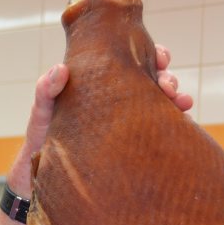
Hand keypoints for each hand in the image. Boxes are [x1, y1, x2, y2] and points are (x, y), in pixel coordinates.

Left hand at [16, 44, 192, 181]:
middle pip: (153, 77)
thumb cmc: (41, 135)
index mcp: (101, 80)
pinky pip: (158, 128)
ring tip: (182, 102)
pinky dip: (174, 123)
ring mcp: (127, 118)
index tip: (161, 58)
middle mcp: (118, 96)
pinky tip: (182, 124)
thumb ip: (46, 90)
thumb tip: (60, 69)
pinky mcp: (131, 141)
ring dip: (177, 98)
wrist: (41, 171)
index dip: (151, 53)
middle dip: (168, 77)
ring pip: (161, 101)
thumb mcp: (41, 111)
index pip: (131, 60)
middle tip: (168, 86)